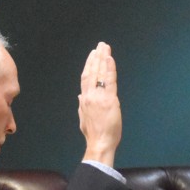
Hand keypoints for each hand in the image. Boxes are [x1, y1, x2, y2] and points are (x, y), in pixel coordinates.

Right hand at [78, 42, 121, 166]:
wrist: (99, 143)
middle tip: (100, 45)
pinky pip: (109, 81)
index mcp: (84, 100)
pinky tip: (110, 59)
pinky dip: (109, 69)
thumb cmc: (94, 134)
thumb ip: (82, 106)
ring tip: (105, 47)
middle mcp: (89, 96)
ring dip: (103, 58)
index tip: (92, 55)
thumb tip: (79, 96)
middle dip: (96, 57)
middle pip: (92, 72)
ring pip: (99, 73)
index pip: (85, 78)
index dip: (89, 65)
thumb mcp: (83, 118)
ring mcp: (99, 97)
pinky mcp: (109, 100)